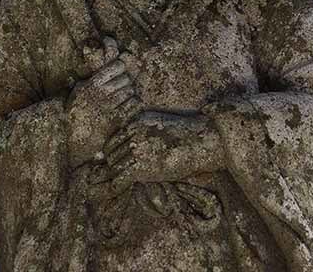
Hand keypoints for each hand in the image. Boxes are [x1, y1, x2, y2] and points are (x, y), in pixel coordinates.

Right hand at [66, 37, 141, 166]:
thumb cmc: (76, 111)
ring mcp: (109, 107)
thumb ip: (89, 78)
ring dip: (129, 91)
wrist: (76, 137)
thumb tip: (98, 62)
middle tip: (122, 83)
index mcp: (91, 85)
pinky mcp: (116, 119)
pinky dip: (133, 103)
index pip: (114, 67)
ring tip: (124, 94)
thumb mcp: (77, 91)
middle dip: (125, 80)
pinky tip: (128, 104)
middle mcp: (100, 95)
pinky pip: (133, 105)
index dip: (120, 65)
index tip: (119, 68)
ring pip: (130, 91)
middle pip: (124, 79)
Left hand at [102, 112, 222, 193]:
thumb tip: (132, 146)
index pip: (113, 139)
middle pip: (111, 153)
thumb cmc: (186, 137)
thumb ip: (143, 133)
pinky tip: (116, 190)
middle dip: (113, 163)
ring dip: (116, 175)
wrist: (201, 144)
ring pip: (114, 166)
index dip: (112, 152)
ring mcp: (135, 150)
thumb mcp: (160, 127)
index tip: (114, 161)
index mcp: (136, 123)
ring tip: (114, 184)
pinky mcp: (140, 166)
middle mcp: (132, 134)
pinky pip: (119, 179)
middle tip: (112, 175)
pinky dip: (116, 186)